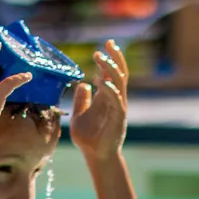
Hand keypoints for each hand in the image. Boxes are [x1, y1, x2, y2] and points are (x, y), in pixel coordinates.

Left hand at [71, 40, 129, 160]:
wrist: (95, 155)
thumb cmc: (88, 138)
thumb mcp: (79, 114)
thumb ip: (81, 99)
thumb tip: (82, 84)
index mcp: (106, 97)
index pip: (110, 73)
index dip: (109, 59)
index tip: (103, 45)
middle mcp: (115, 99)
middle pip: (119, 73)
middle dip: (115, 57)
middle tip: (108, 43)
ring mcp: (118, 107)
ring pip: (119, 83)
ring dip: (110, 69)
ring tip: (100, 58)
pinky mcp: (118, 118)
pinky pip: (116, 101)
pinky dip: (110, 91)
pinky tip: (102, 83)